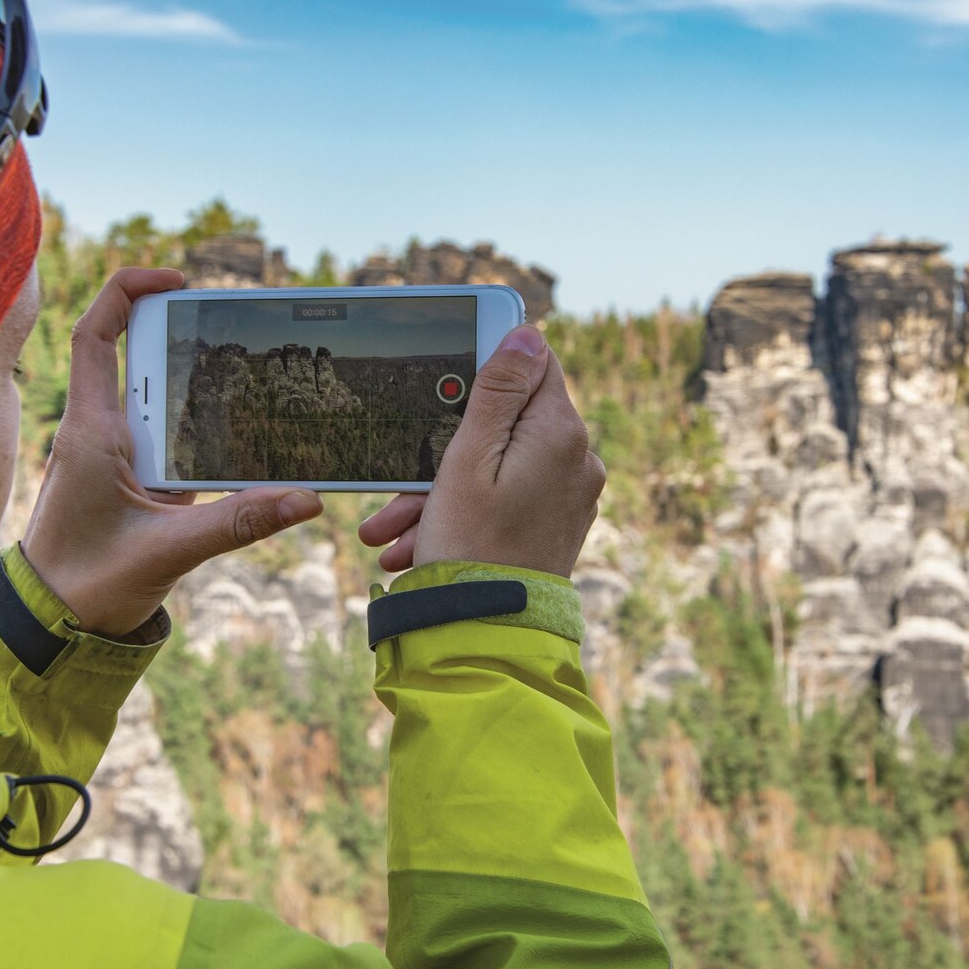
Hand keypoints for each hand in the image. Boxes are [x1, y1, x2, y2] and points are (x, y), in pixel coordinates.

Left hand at [21, 268, 322, 636]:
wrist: (54, 630)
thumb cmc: (86, 587)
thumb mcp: (167, 553)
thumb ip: (237, 523)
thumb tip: (305, 499)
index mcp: (92, 430)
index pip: (97, 335)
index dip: (129, 291)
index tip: (178, 280)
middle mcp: (102, 433)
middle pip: (142, 357)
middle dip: (188, 336)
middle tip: (242, 329)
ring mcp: (120, 458)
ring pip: (163, 401)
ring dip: (204, 386)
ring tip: (258, 373)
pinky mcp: (138, 484)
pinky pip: (175, 441)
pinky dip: (209, 432)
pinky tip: (249, 434)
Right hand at [359, 325, 603, 578]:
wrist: (488, 635)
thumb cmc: (471, 546)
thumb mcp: (469, 458)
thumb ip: (498, 392)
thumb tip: (526, 334)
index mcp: (561, 434)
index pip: (536, 364)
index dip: (490, 363)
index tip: (448, 381)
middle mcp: (577, 461)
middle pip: (504, 425)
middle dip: (443, 452)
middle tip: (398, 485)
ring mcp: (569, 496)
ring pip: (496, 469)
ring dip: (439, 495)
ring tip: (391, 532)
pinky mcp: (556, 525)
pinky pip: (504, 502)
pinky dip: (461, 517)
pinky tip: (414, 548)